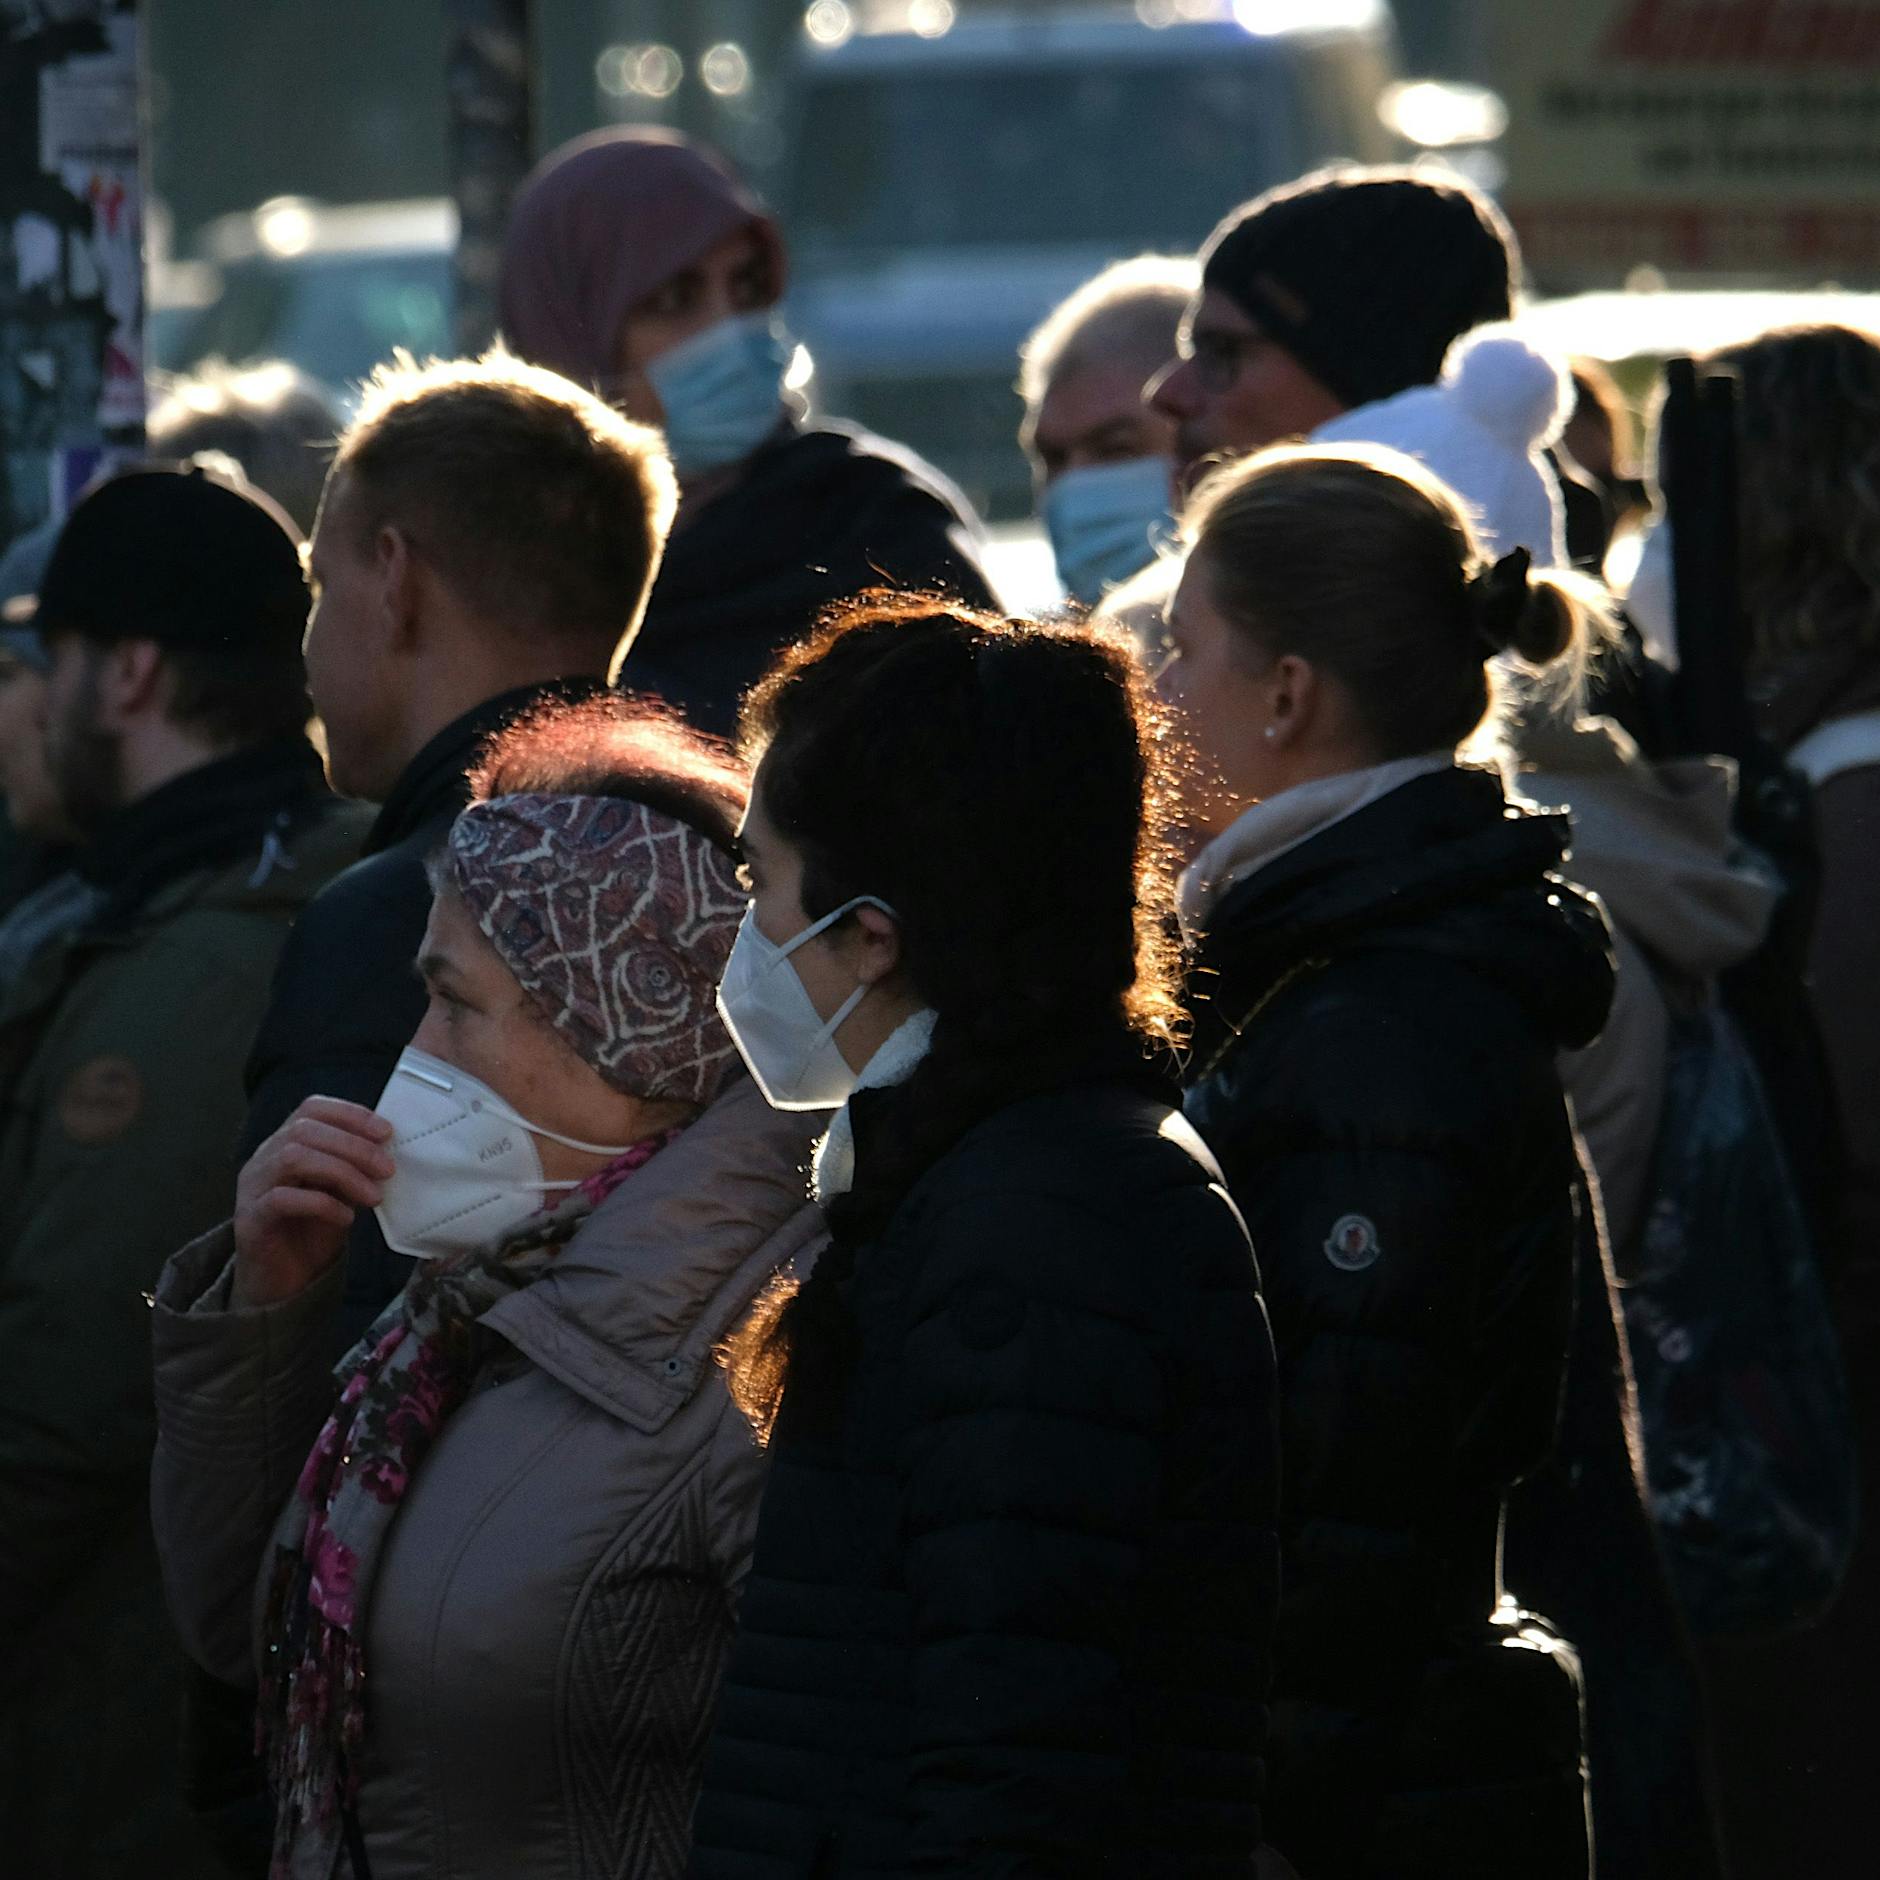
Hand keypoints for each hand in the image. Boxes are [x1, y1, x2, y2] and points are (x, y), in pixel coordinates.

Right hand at [232, 1097, 394, 1308]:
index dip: (350, 1114)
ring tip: (372, 1196)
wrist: (282, 1282)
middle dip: (353, 1146)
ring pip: (292, 1158)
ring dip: (341, 1172)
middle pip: (304, 1130)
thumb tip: (387, 1151)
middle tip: (387, 1169)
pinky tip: (346, 1217)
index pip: (312, 1109)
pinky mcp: (249, 1220)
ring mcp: (252, 1187)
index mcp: (285, 1143)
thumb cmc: (312, 1230)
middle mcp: (264, 1158)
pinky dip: (321, 1204)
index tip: (386, 1132)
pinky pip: (281, 1199)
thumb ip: (354, 1168)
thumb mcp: (341, 1192)